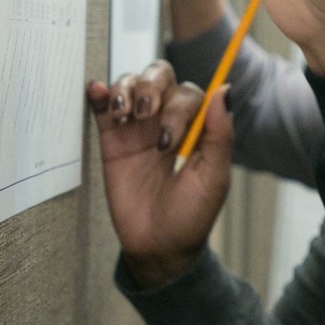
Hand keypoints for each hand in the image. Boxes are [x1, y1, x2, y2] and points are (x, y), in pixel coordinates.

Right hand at [87, 62, 234, 289]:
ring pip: (131, 84)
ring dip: (126, 87)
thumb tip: (226, 89)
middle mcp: (166, 121)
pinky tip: (98, 92)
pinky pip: (104, 107)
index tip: (168, 142)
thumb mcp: (213, 177)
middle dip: (150, 86)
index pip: (189, 94)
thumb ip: (219, 134)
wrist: (158, 247)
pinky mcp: (112, 140)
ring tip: (123, 113)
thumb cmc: (191, 215)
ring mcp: (138, 129)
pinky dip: (100, 93)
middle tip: (144, 114)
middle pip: (159, 77)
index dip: (178, 107)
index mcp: (195, 128)